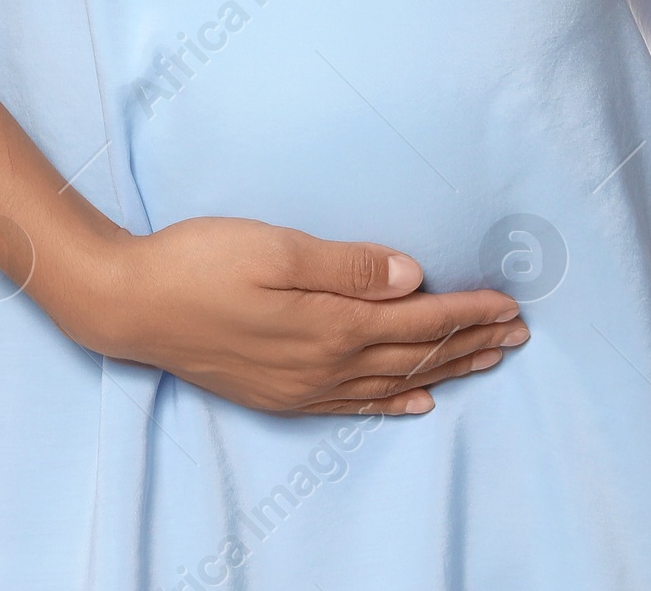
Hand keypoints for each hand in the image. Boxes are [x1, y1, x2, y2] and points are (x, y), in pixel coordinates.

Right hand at [80, 216, 527, 415]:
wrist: (132, 306)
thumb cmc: (198, 261)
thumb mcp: (273, 246)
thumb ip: (346, 264)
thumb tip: (412, 275)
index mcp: (330, 323)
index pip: (419, 321)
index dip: (469, 313)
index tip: (512, 305)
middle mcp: (324, 364)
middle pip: (415, 355)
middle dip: (471, 344)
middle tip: (519, 334)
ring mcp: (303, 386)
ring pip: (393, 382)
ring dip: (445, 370)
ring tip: (486, 361)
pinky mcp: (281, 394)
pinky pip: (355, 405)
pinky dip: (394, 402)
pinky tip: (417, 401)